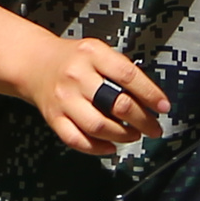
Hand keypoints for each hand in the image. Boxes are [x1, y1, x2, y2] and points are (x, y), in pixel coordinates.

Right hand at [29, 29, 168, 156]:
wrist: (35, 63)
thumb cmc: (75, 59)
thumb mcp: (98, 52)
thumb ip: (121, 71)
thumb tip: (150, 99)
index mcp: (92, 54)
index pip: (128, 75)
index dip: (150, 93)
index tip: (164, 107)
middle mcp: (77, 76)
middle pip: (116, 103)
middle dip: (142, 120)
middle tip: (154, 128)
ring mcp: (63, 99)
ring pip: (98, 126)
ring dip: (122, 135)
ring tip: (134, 135)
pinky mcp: (53, 117)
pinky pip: (76, 139)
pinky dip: (97, 148)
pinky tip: (111, 146)